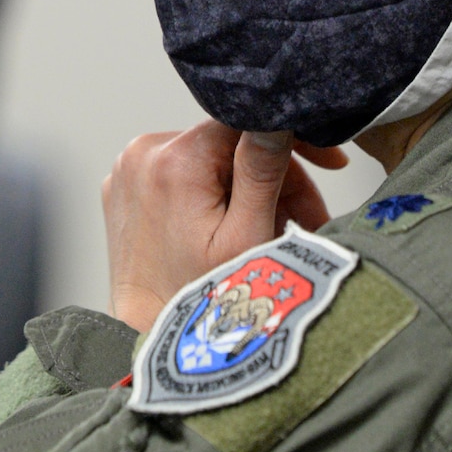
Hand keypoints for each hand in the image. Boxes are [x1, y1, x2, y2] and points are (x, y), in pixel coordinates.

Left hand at [101, 122, 347, 332]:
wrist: (146, 335)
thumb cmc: (201, 299)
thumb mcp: (246, 238)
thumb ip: (262, 171)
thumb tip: (276, 117)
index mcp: (174, 159)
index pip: (246, 121)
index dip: (292, 140)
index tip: (329, 163)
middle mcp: (143, 153)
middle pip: (230, 145)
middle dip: (275, 180)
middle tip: (307, 219)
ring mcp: (128, 169)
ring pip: (207, 159)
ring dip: (245, 189)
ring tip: (273, 232)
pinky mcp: (122, 187)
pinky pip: (178, 173)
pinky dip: (208, 194)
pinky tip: (231, 228)